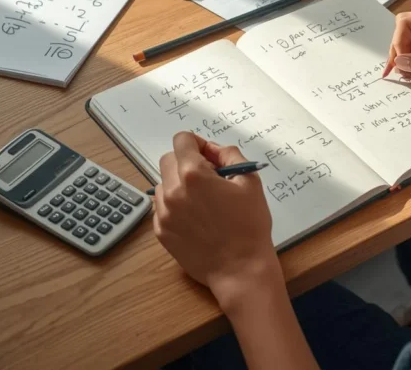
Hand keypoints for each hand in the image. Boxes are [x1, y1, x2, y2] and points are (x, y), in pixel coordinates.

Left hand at [153, 132, 280, 308]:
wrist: (240, 269)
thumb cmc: (250, 226)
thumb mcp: (249, 182)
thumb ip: (229, 155)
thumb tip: (213, 150)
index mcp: (193, 175)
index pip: (182, 140)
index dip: (197, 143)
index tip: (208, 156)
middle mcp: (172, 191)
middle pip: (168, 160)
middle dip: (186, 162)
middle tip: (207, 178)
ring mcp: (163, 213)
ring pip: (162, 184)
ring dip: (178, 184)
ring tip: (202, 201)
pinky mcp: (161, 232)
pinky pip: (161, 207)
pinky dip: (174, 206)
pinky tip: (196, 218)